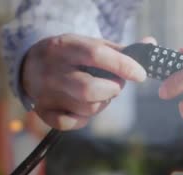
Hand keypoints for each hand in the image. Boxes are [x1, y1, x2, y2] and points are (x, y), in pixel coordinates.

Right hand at [22, 34, 152, 129]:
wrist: (30, 64)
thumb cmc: (71, 55)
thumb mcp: (90, 45)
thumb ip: (120, 50)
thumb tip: (151, 43)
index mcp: (66, 47)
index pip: (97, 55)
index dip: (123, 66)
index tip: (140, 74)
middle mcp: (53, 70)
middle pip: (89, 89)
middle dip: (112, 90)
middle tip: (115, 86)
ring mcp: (45, 92)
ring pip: (86, 108)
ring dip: (102, 104)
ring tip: (98, 94)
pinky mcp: (43, 111)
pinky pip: (71, 124)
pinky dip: (83, 119)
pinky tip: (82, 108)